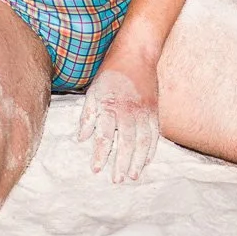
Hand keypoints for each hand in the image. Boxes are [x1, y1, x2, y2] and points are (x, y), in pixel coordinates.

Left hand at [77, 64, 161, 182]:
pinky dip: (151, 149)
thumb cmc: (111, 74)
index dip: (100, 154)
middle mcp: (128, 111)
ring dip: (138, 160)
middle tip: (117, 180)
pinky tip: (146, 161)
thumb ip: (88, 117)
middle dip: (121, 163)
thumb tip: (82, 139)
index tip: (96, 169)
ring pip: (142, 141)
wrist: (136, 55)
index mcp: (110, 106)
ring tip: (133, 176)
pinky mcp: (154, 111)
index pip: (104, 135)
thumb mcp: (93, 92)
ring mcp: (144, 112)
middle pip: (126, 142)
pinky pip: (154, 134)